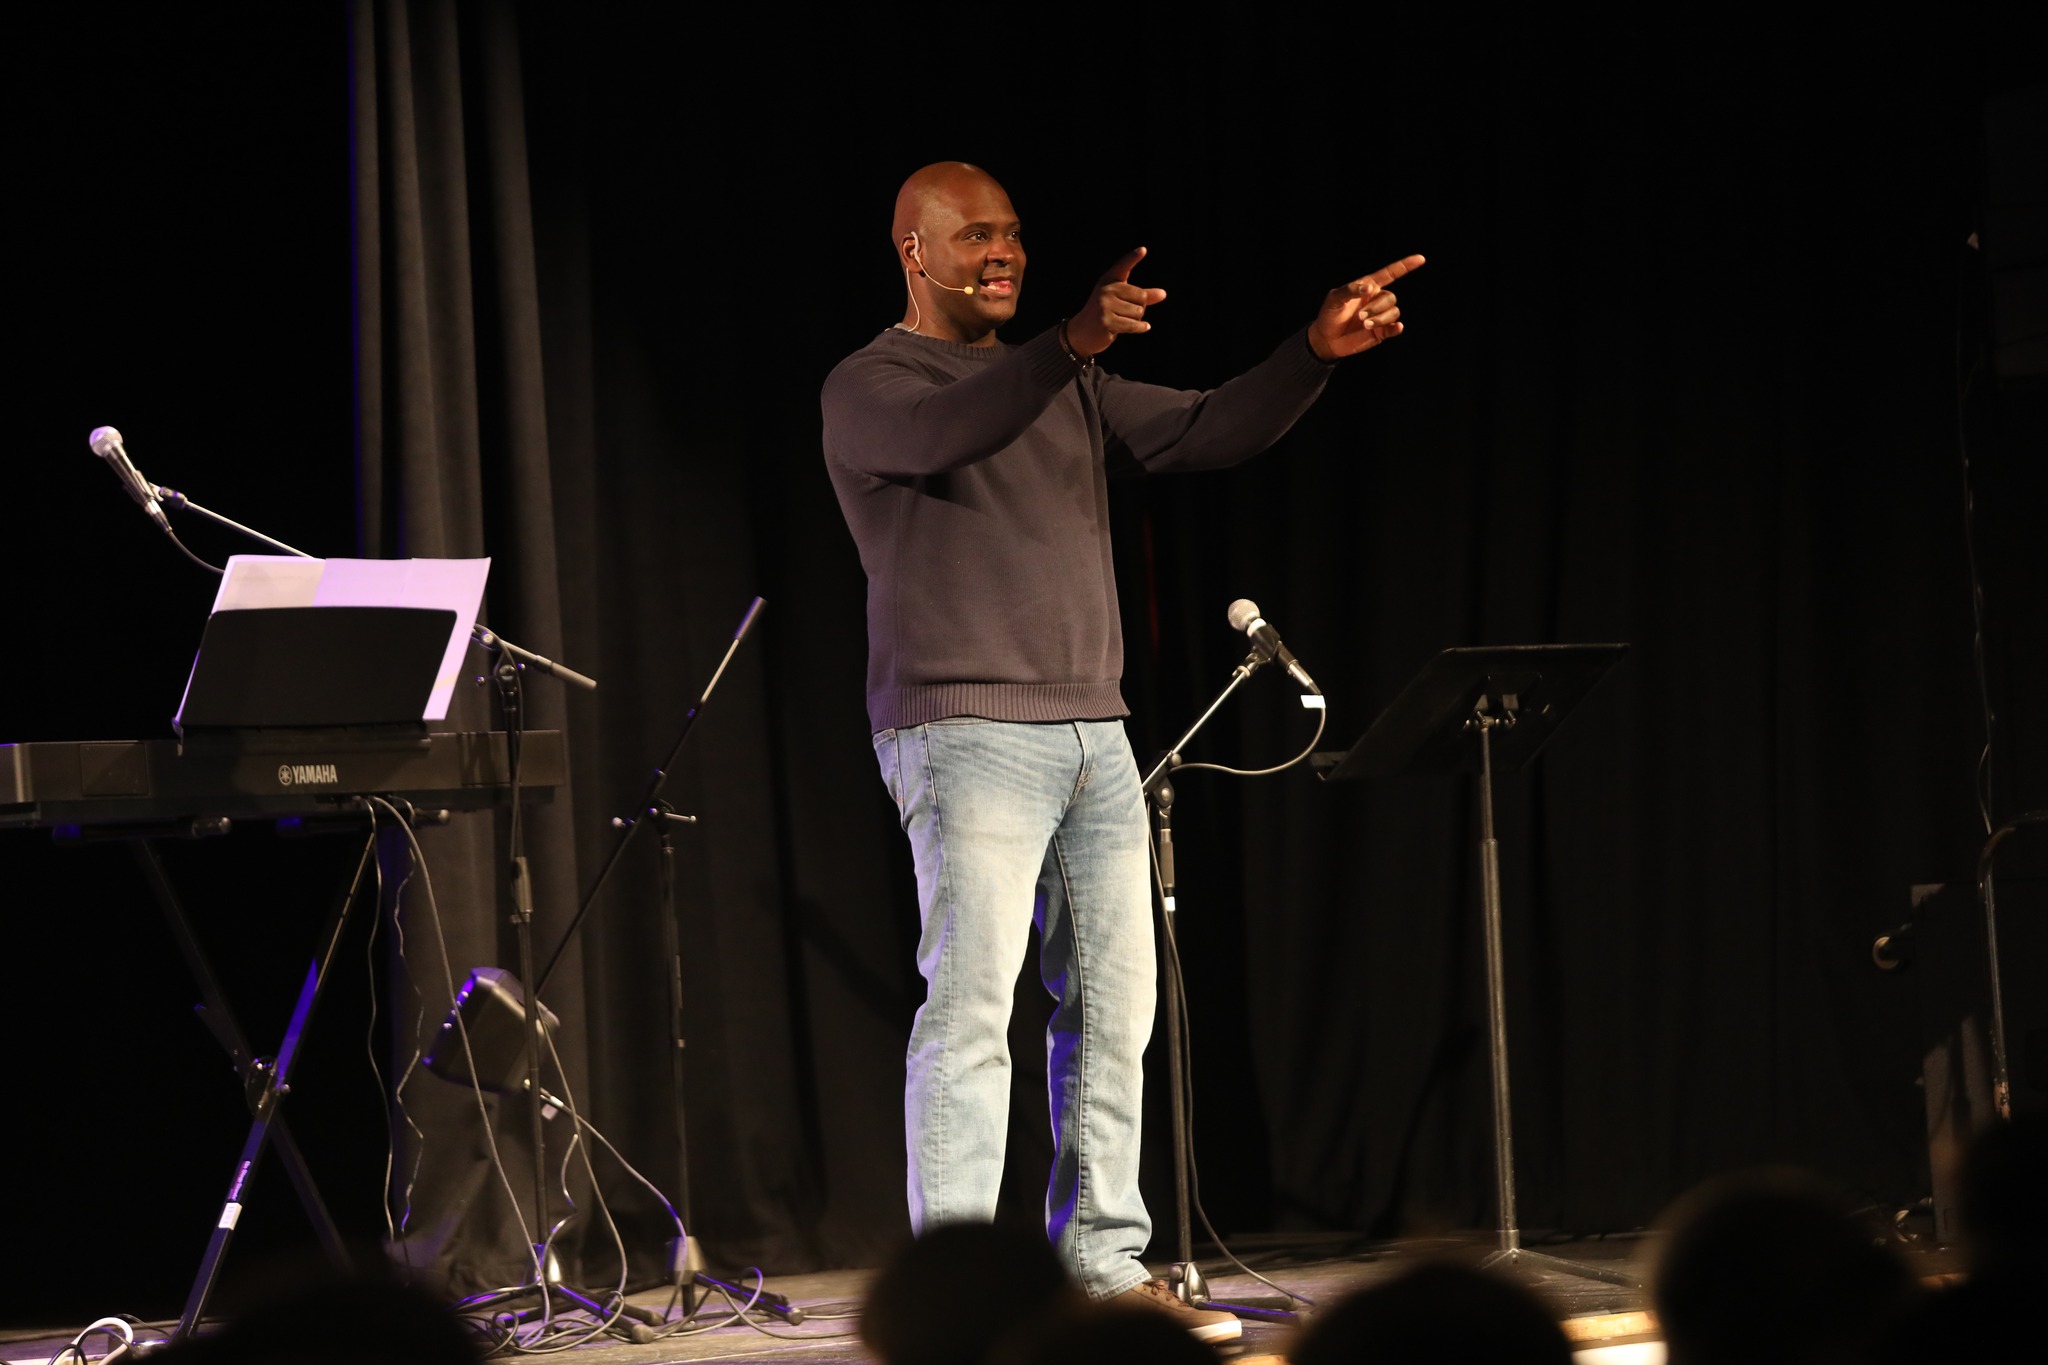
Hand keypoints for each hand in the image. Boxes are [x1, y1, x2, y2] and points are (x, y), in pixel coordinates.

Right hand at [1066, 247, 1166, 356]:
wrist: (1082, 333)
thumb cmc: (1107, 313)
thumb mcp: (1123, 300)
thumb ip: (1143, 296)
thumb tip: (1163, 294)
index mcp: (1109, 280)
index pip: (1122, 267)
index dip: (1132, 258)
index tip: (1143, 249)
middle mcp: (1106, 290)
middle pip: (1141, 296)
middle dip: (1140, 307)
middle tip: (1125, 313)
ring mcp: (1105, 306)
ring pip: (1139, 312)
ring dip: (1137, 320)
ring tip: (1122, 321)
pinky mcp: (1106, 322)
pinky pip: (1134, 324)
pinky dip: (1141, 327)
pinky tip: (1144, 327)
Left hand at [1308, 254, 1424, 360]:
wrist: (1326, 338)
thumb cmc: (1330, 314)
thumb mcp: (1334, 298)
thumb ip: (1350, 290)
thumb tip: (1370, 287)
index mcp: (1369, 286)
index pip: (1390, 274)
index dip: (1405, 266)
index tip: (1420, 259)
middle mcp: (1377, 299)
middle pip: (1391, 298)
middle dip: (1377, 307)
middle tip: (1360, 317)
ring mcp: (1380, 316)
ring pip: (1394, 312)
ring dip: (1381, 318)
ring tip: (1365, 324)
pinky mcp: (1381, 332)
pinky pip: (1395, 327)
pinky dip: (1397, 327)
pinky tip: (1395, 328)